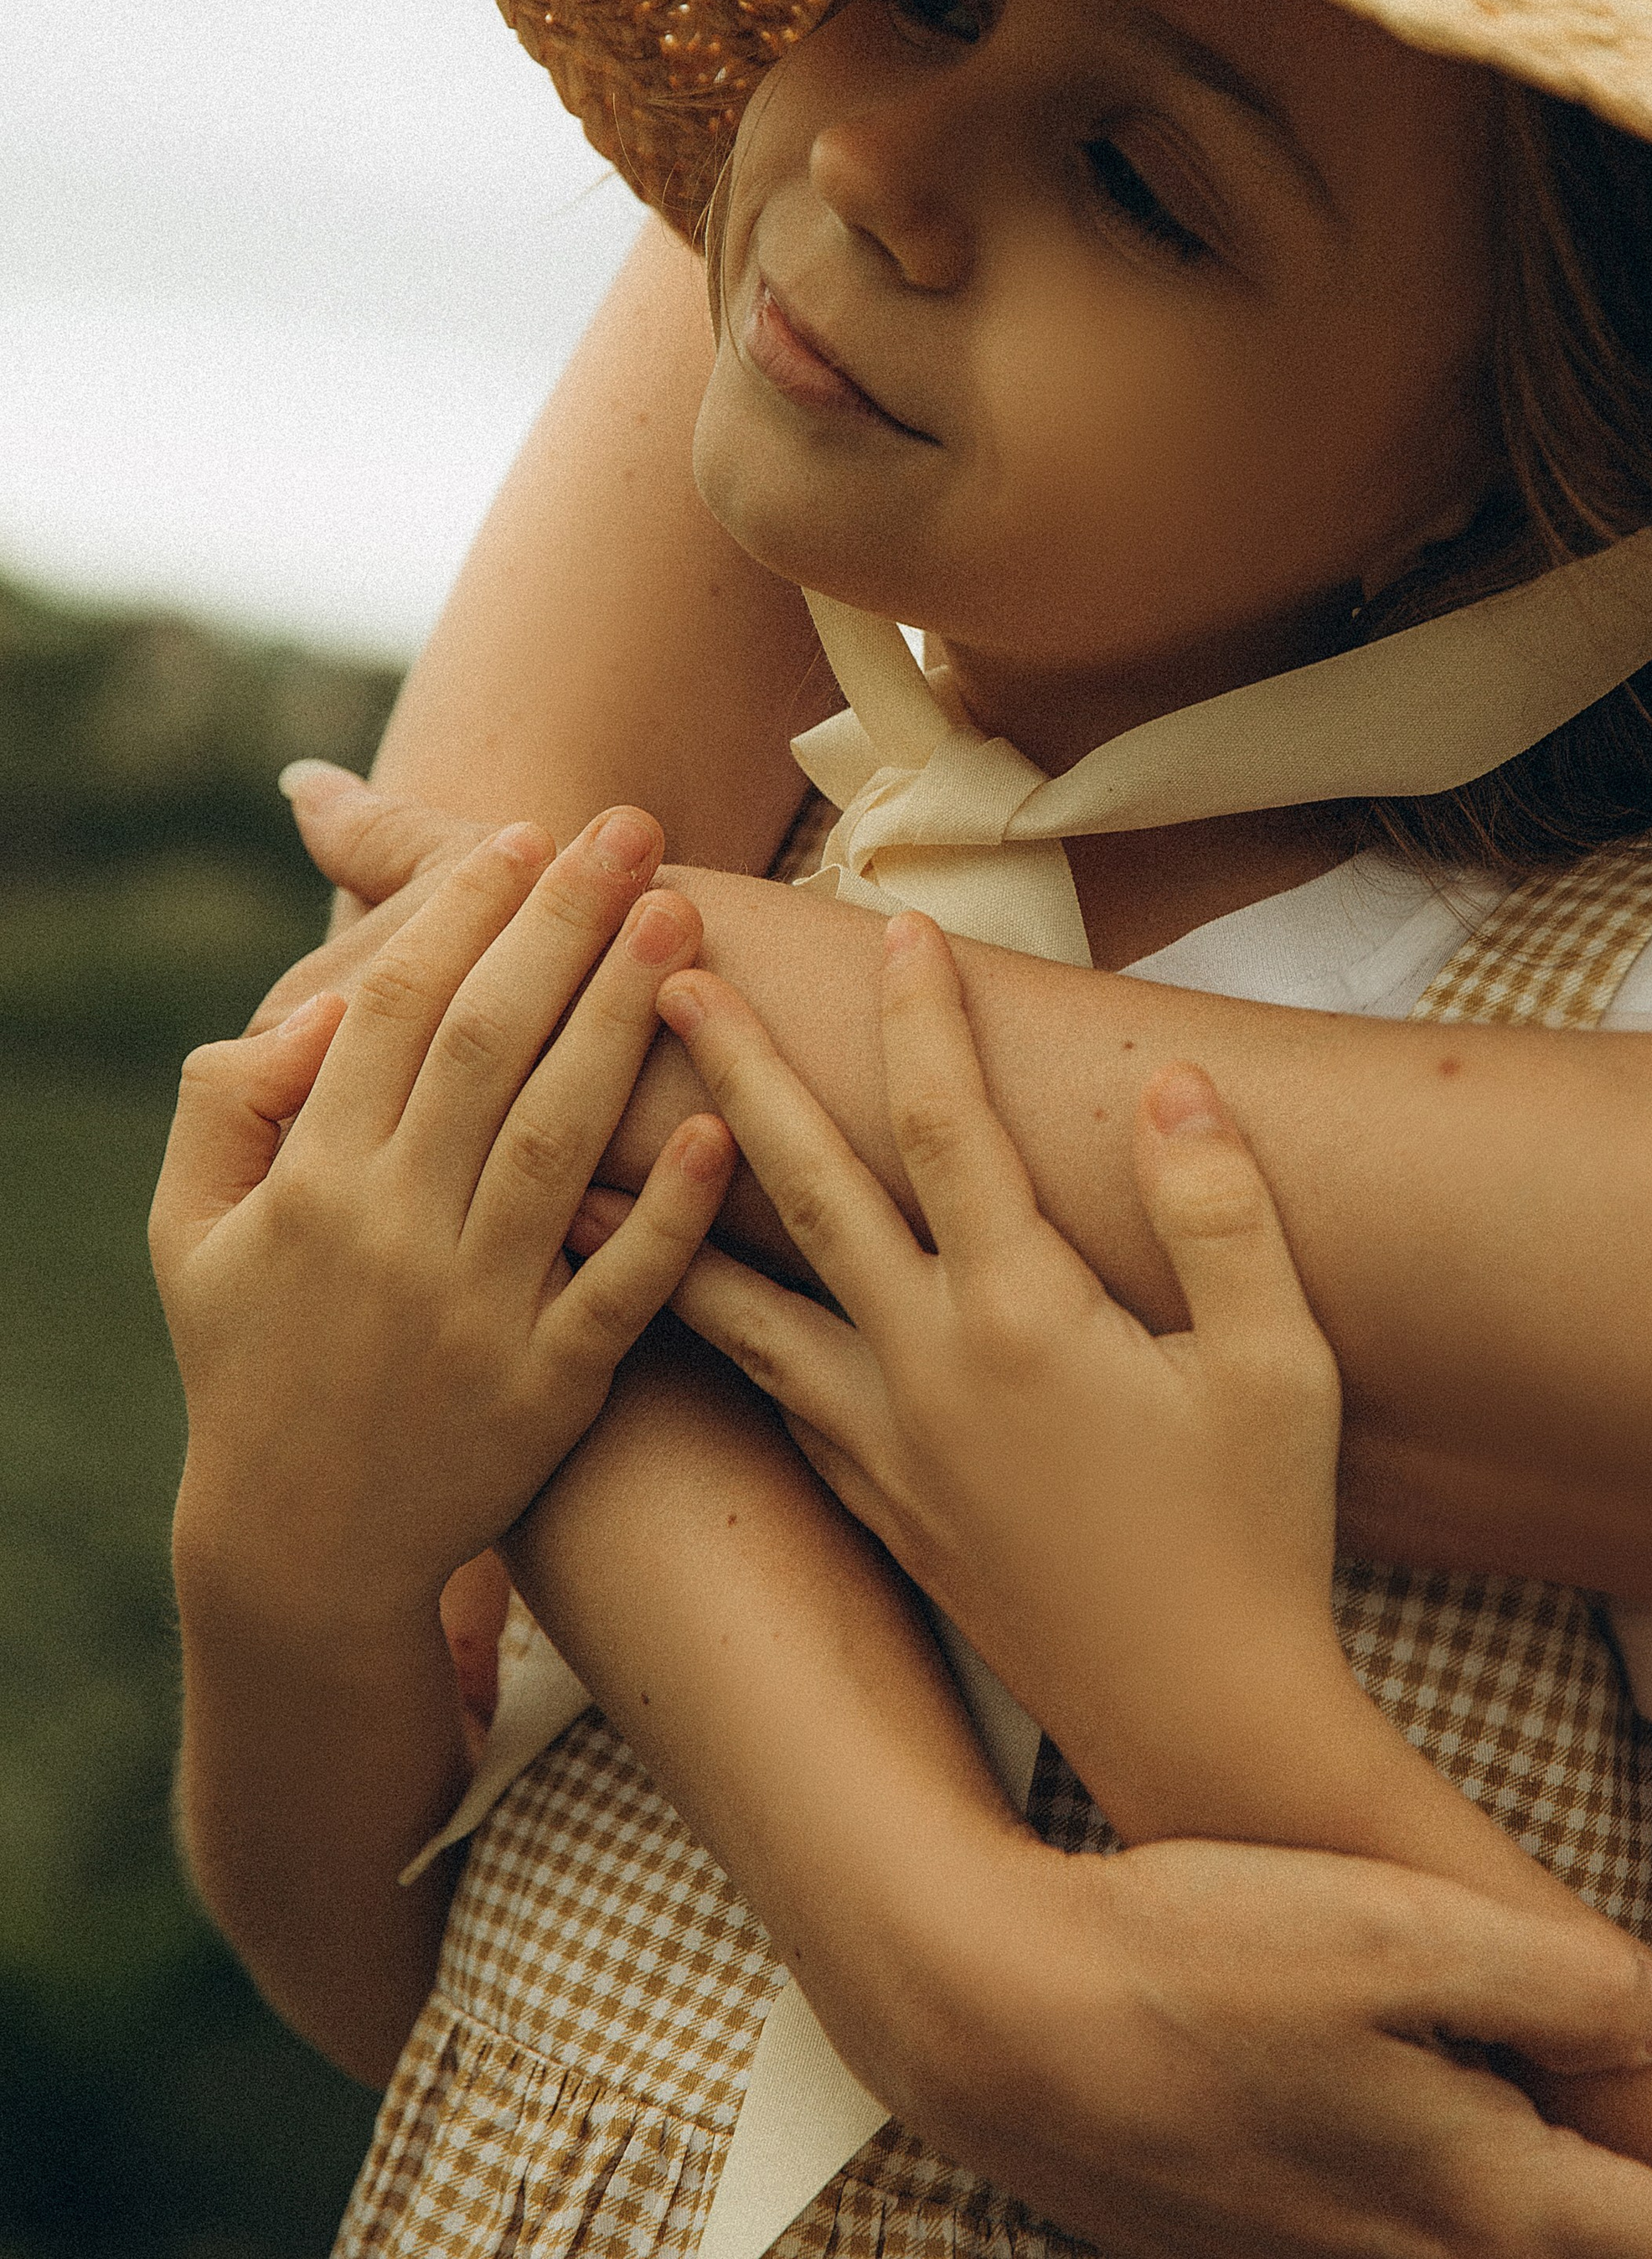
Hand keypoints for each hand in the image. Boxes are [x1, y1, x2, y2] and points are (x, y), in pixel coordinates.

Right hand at [153, 810, 735, 1639]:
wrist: (300, 1554)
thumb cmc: (251, 1360)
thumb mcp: (192, 1231)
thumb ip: (226, 1103)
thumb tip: (309, 1009)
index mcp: (310, 1184)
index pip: (391, 1011)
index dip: (460, 912)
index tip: (526, 830)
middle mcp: (392, 1236)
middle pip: (489, 1046)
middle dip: (564, 926)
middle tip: (634, 832)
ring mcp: (475, 1313)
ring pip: (561, 1141)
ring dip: (627, 1022)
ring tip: (685, 921)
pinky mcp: (547, 1390)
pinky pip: (621, 1286)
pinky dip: (673, 1210)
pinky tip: (727, 1124)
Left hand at [589, 909, 1362, 1826]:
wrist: (1197, 1727)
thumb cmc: (1257, 1539)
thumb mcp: (1282, 1367)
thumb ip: (1222, 1213)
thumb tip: (1169, 1085)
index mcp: (1023, 1317)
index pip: (950, 1128)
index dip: (923, 1017)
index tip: (898, 924)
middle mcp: (925, 1369)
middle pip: (805, 1188)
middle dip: (734, 1070)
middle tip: (663, 976)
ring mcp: (883, 1443)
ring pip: (740, 1302)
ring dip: (664, 1211)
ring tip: (582, 1152)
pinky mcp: (871, 1500)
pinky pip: (760, 1390)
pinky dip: (701, 1327)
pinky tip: (672, 1302)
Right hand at [874, 1829, 1651, 2258]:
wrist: (996, 2021)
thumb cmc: (1194, 1957)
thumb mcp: (1393, 1930)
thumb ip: (1548, 1978)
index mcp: (1474, 2189)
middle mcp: (1414, 2247)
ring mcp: (1331, 2252)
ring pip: (1509, 2258)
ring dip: (1610, 2240)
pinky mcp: (1264, 2232)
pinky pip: (1418, 2245)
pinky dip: (1503, 2230)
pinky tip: (1498, 2185)